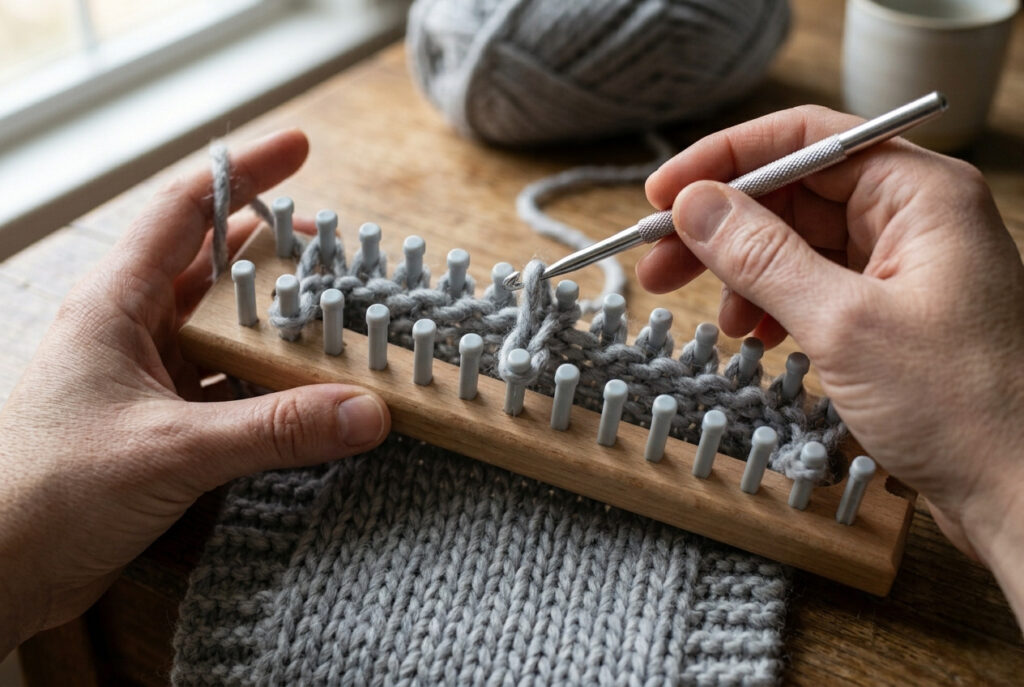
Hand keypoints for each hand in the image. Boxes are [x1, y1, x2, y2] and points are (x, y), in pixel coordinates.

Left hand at [0, 130, 390, 654]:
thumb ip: (276, 429)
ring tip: (335, 312)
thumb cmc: (46, 492)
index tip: (301, 149)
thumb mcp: (171, 448)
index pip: (185, 210)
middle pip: (213, 265)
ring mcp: (147, 378)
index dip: (243, 172)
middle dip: (273, 249)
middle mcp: (132, 331)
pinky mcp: (160, 425)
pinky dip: (270, 382)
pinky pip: (229, 386)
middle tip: (337, 246)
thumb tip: (368, 411)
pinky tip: (308, 389)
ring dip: (275, 321)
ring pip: (224, 329)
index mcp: (116, 305)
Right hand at [637, 106, 1023, 614]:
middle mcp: (913, 217)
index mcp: (919, 193)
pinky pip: (815, 284)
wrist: (1017, 493)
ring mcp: (903, 265)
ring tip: (716, 320)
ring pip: (798, 243)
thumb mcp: (842, 323)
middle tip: (658, 261)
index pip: (807, 139)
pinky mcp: (891, 310)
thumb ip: (762, 256)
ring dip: (743, 273)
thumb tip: (694, 205)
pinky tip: (755, 334)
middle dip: (723, 227)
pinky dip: (774, 303)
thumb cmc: (959, 407)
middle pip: (794, 193)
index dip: (725, 160)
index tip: (663, 194)